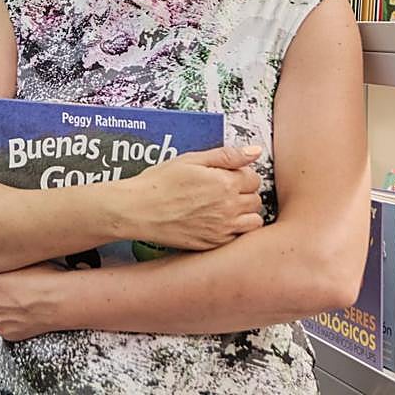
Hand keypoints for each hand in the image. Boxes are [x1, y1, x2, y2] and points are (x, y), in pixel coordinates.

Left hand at [0, 262, 65, 341]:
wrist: (60, 300)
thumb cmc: (43, 279)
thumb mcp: (16, 261)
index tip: (1, 274)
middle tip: (12, 286)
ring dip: (2, 306)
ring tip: (21, 298)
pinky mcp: (7, 335)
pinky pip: (5, 324)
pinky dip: (12, 319)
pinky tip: (25, 310)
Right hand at [127, 145, 264, 249]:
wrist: (138, 210)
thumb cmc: (159, 183)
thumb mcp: (190, 160)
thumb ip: (226, 155)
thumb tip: (254, 151)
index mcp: (225, 183)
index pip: (254, 178)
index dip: (241, 174)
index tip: (228, 175)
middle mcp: (228, 208)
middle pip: (256, 199)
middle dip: (244, 192)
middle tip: (223, 190)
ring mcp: (223, 229)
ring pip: (253, 221)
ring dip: (244, 213)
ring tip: (224, 207)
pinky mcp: (214, 244)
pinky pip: (238, 237)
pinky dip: (233, 229)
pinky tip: (215, 221)